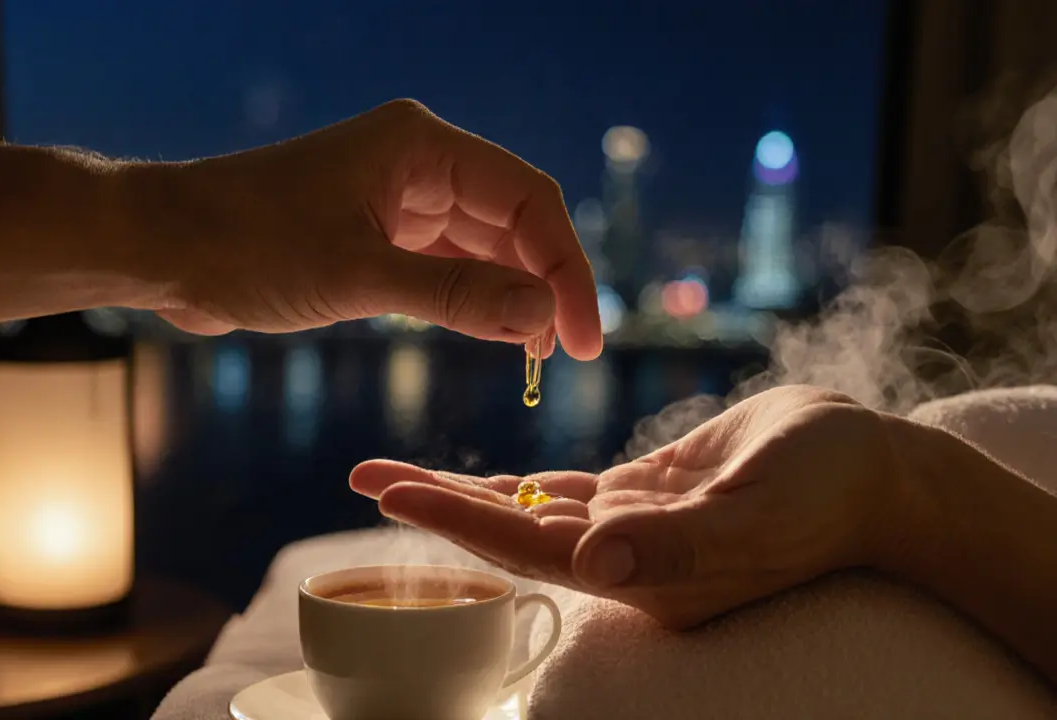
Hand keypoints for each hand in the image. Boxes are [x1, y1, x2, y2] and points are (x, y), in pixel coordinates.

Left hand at [125, 99, 600, 358]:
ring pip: (482, 244)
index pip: (527, 199)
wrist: (160, 247)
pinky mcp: (374, 232)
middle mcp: (417, 163)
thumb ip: (456, 294)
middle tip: (561, 356)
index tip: (582, 338)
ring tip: (534, 354)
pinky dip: (471, 297)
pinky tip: (492, 333)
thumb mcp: (359, 276)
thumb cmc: (245, 245)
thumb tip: (542, 313)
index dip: (566, 268)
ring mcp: (396, 198)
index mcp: (421, 147)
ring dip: (510, 294)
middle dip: (542, 283)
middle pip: (512, 220)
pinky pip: (445, 262)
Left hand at [350, 385, 919, 628]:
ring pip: (527, 507)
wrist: (872, 476)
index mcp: (639, 570)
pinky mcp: (647, 494)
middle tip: (361, 473)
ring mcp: (632, 525)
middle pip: (506, 529)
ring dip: (463, 488)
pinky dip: (519, 480)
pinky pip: (566, 489)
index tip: (389, 493)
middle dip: (433, 502)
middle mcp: (624, 555)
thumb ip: (680, 544)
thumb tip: (599, 561)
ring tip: (397, 469)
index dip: (453, 521)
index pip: (523, 547)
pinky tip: (478, 476)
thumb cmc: (826, 494)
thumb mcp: (759, 516)